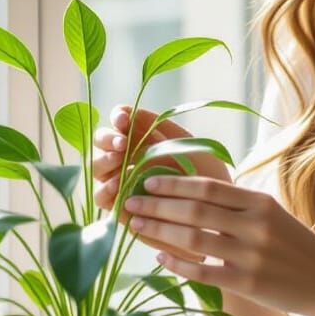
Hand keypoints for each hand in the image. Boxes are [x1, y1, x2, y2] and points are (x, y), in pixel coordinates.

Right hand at [93, 105, 230, 259]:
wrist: (217, 206)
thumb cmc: (204, 170)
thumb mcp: (185, 142)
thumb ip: (158, 125)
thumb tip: (126, 109)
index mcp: (142, 138)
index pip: (118, 122)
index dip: (116, 118)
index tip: (123, 119)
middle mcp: (127, 158)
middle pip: (101, 143)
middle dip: (107, 139)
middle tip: (122, 144)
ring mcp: (121, 182)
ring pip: (97, 169)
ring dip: (103, 162)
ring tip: (118, 160)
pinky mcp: (121, 206)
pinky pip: (102, 198)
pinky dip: (105, 189)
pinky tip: (117, 185)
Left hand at [121, 173, 314, 315]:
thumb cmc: (293, 244)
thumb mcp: (271, 213)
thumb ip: (237, 204)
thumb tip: (190, 191)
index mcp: (259, 201)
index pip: (207, 186)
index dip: (173, 182)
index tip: (146, 180)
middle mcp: (255, 224)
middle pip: (195, 209)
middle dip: (157, 204)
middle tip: (128, 200)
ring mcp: (251, 254)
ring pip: (194, 238)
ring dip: (159, 229)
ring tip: (135, 224)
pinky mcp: (249, 283)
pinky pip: (203, 272)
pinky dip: (177, 264)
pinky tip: (159, 258)